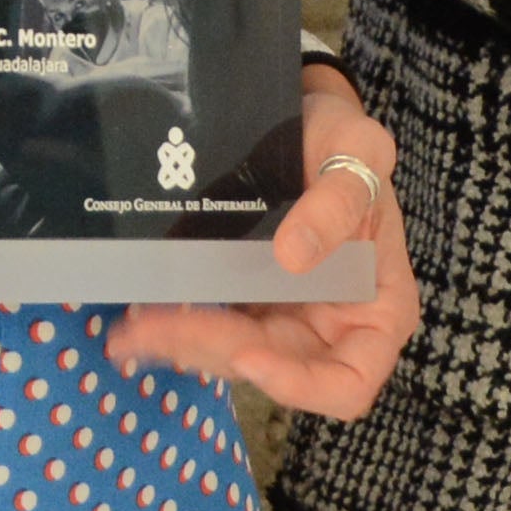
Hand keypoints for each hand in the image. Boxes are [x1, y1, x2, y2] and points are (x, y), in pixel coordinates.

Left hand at [112, 65, 420, 413]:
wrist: (305, 125)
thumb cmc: (345, 142)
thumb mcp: (359, 150)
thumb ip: (340, 200)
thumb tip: (294, 256)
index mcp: (378, 310)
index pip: (350, 381)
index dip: (300, 385)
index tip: (247, 356)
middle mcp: (333, 328)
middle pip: (275, 368)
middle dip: (215, 350)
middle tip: (156, 323)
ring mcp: (287, 320)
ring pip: (233, 355)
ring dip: (182, 344)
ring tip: (132, 324)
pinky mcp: (247, 305)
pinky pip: (212, 329)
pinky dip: (174, 327)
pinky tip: (137, 317)